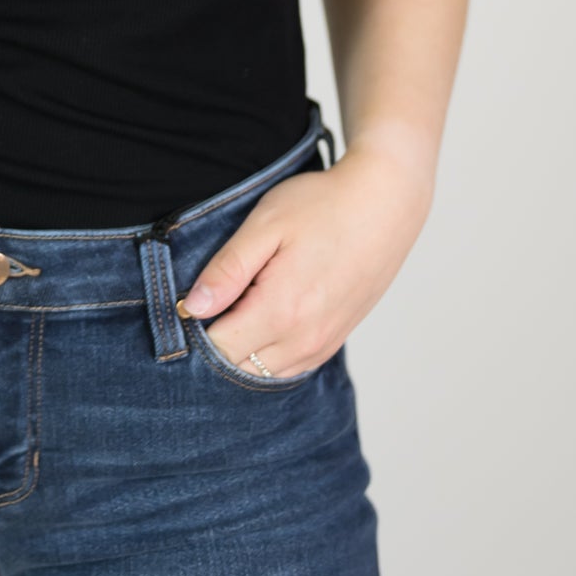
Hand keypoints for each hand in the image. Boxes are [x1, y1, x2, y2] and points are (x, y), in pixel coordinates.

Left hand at [176, 147, 432, 378]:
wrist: (384, 204)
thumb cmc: (322, 206)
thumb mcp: (265, 225)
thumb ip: (228, 270)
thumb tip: (193, 307)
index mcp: (280, 311)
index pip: (219, 347)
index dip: (197, 325)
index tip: (192, 297)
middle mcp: (304, 339)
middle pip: (239, 366)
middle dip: (217, 340)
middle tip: (215, 297)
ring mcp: (324, 344)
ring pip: (266, 372)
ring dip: (244, 349)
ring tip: (240, 304)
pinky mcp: (336, 339)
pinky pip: (293, 366)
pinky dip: (270, 353)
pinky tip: (266, 317)